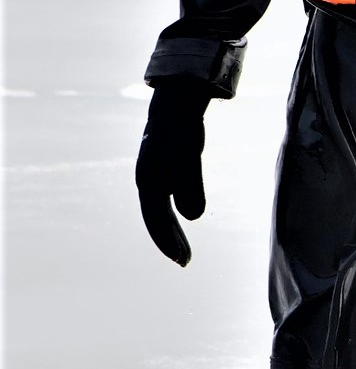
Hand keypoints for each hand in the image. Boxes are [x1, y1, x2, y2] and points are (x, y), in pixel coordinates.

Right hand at [136, 80, 211, 265]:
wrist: (175, 106)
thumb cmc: (181, 130)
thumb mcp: (188, 156)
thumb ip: (191, 184)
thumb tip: (193, 217)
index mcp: (148, 181)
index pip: (156, 219)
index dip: (167, 240)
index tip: (181, 258)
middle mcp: (148, 182)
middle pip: (157, 220)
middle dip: (169, 242)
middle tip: (185, 262)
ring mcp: (154, 178)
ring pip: (161, 212)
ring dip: (172, 232)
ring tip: (185, 252)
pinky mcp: (164, 172)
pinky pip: (168, 200)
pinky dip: (177, 214)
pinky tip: (187, 219)